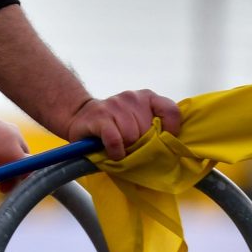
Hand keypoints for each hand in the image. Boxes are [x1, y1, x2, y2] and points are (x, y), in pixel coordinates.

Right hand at [61, 90, 181, 160]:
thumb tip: (171, 148)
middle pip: (148, 129)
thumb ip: (154, 128)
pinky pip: (115, 139)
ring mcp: (115, 105)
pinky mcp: (100, 116)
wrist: (79, 116)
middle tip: (134, 149)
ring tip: (121, 149)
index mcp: (147, 97)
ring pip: (131, 136)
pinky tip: (114, 154)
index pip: (171, 111)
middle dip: (143, 144)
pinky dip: (116, 151)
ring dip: (127, 148)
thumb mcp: (138, 121)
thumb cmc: (115, 125)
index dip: (171, 130)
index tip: (163, 143)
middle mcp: (132, 97)